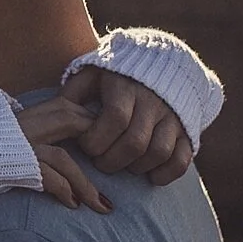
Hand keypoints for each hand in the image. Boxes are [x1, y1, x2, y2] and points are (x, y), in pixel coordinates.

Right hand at [12, 99, 110, 211]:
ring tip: (102, 206)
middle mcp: (26, 124)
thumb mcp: (14, 135)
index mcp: (29, 114)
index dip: (94, 126)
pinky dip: (64, 191)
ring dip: (86, 185)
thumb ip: (39, 134)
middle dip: (100, 146)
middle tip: (117, 167)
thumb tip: (67, 143)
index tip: (108, 147)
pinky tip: (73, 205)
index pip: (72, 109)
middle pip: (75, 122)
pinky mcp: (14, 165)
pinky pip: (48, 178)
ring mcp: (20, 144)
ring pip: (65, 159)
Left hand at [57, 66, 192, 184]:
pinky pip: (182, 160)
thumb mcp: (92, 74)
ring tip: (121, 165)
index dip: (97, 139)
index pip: (115, 119)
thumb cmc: (116, 75)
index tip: (85, 145)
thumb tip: (56, 112)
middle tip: (99, 162)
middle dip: (111, 160)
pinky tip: (149, 177)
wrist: (161, 64)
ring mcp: (172, 117)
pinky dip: (166, 174)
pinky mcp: (186, 131)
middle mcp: (153, 101)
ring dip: (136, 167)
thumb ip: (74, 91)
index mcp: (126, 87)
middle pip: (135, 142)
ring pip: (158, 152)